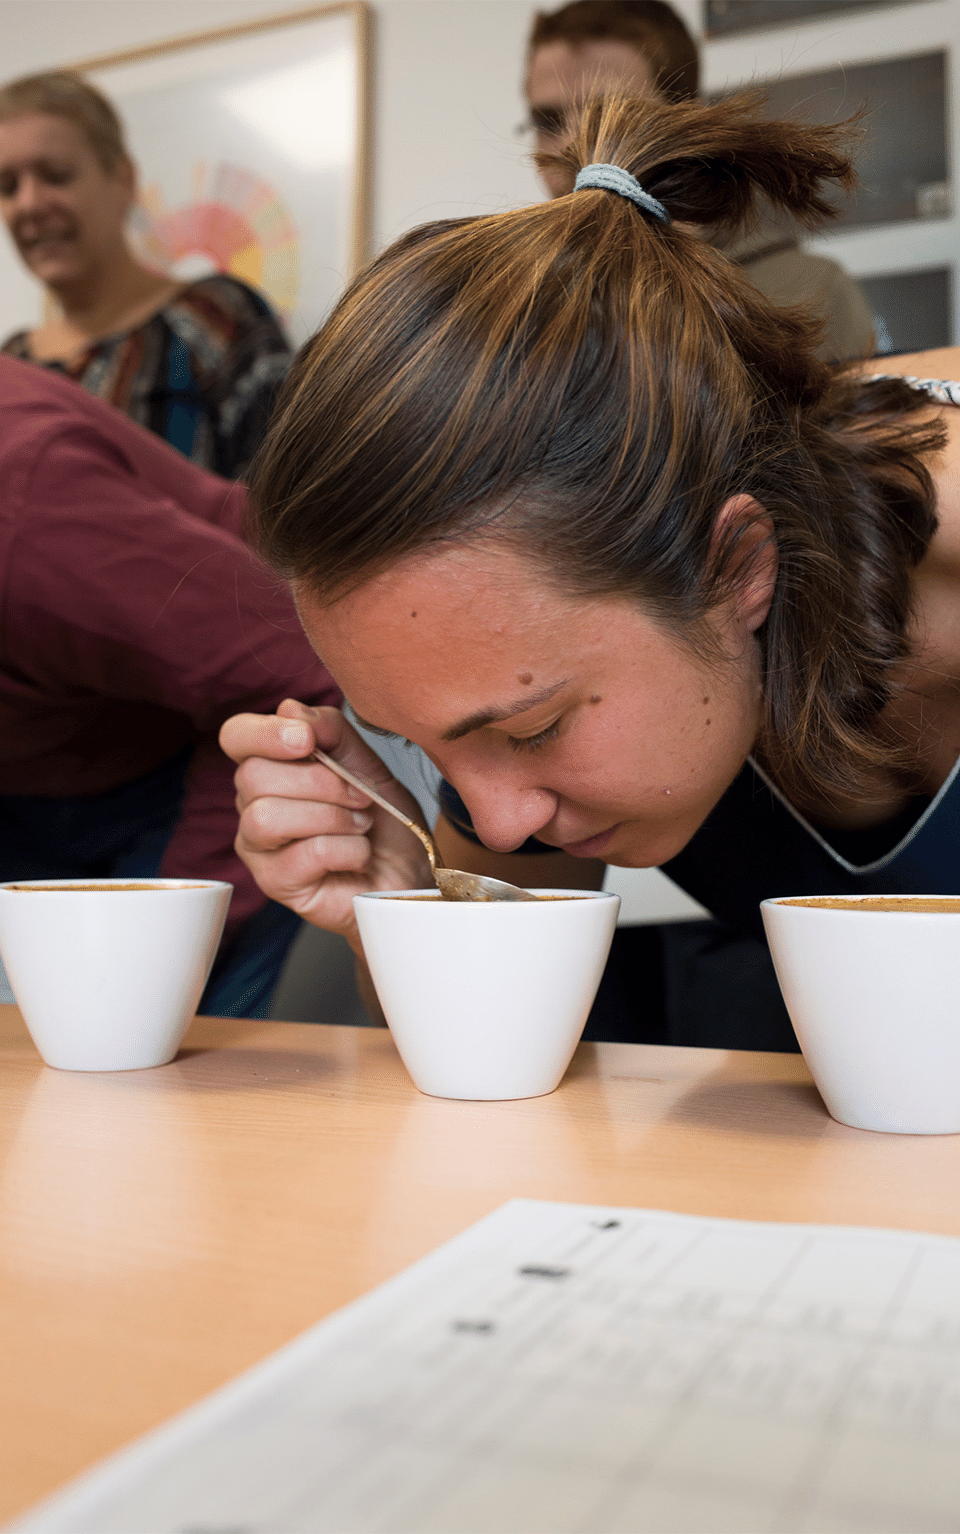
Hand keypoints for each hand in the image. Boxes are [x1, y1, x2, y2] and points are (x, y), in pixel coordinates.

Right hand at [219, 700, 432, 949]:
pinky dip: (345, 849)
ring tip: (361, 825)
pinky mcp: (276, 884)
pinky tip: (359, 854)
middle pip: (254, 776)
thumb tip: (291, 710)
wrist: (406, 875)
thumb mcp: (368, 764)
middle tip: (361, 797)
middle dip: (321, 782)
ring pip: (267, 816)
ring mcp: (260, 848)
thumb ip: (332, 731)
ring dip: (331, 816)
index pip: (236, 736)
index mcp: (271, 767)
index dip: (264, 733)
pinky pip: (302, 854)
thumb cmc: (384, 821)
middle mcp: (253, 804)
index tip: (307, 741)